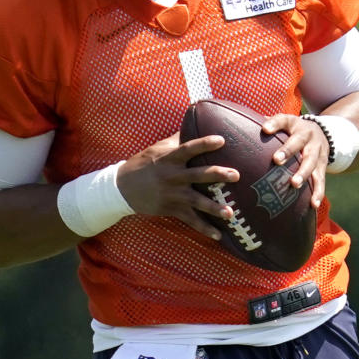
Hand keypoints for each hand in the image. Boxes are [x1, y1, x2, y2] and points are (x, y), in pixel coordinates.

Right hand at [116, 132, 238, 238]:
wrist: (122, 188)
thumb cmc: (144, 164)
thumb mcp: (158, 149)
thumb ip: (178, 140)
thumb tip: (195, 122)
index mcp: (170, 158)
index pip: (189, 148)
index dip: (205, 144)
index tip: (222, 140)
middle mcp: (173, 176)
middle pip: (199, 175)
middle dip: (218, 175)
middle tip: (236, 175)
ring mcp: (173, 194)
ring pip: (197, 201)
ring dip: (214, 208)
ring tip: (230, 213)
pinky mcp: (171, 209)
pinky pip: (191, 220)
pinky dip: (204, 229)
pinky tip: (219, 235)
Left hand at [261, 114, 328, 208]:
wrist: (323, 133)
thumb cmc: (293, 131)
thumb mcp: (284, 123)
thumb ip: (268, 125)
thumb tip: (242, 128)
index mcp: (295, 124)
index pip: (284, 120)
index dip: (275, 124)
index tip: (265, 129)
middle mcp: (307, 136)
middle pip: (298, 142)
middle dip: (288, 151)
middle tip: (277, 161)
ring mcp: (317, 152)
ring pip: (311, 163)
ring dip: (303, 174)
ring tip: (294, 185)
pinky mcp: (322, 166)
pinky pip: (321, 180)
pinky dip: (318, 192)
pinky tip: (313, 204)